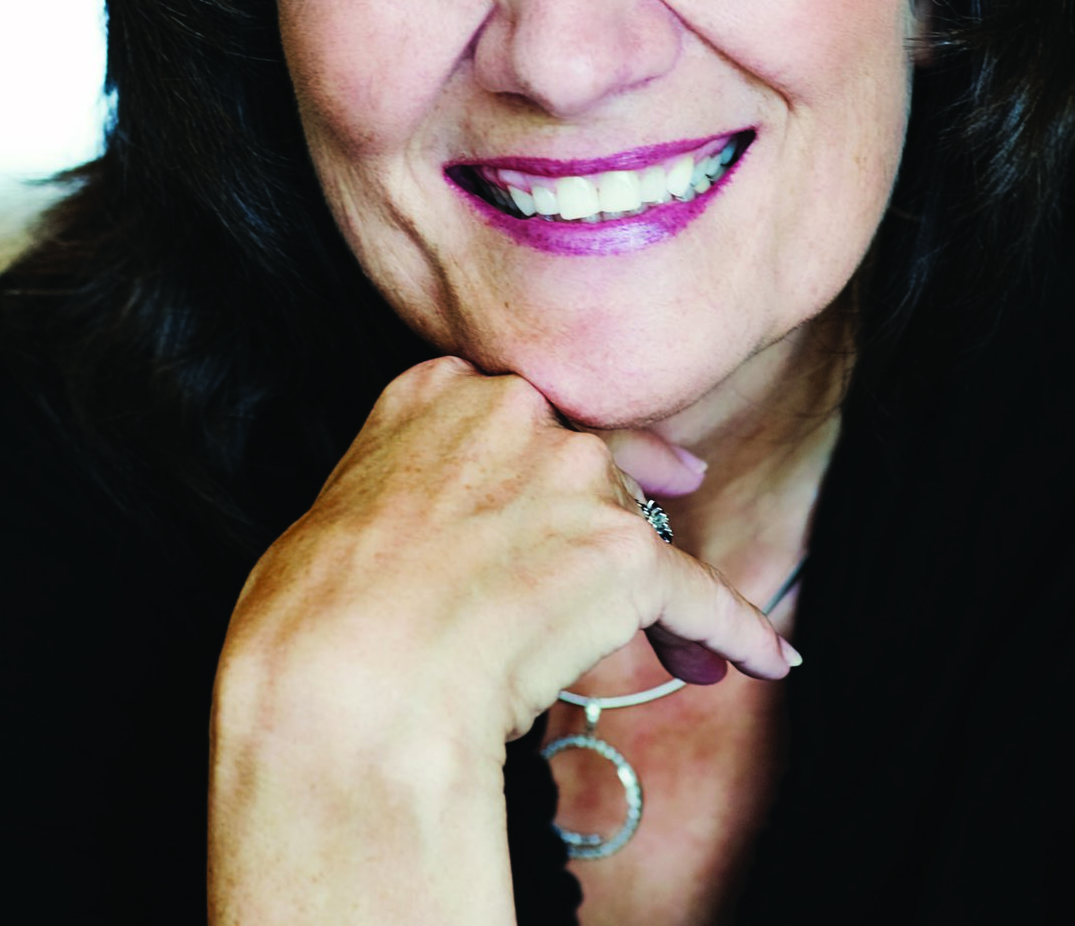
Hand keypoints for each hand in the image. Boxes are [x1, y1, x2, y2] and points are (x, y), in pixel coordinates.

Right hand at [207, 356, 794, 923]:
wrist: (345, 683)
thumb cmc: (310, 622)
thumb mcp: (335, 515)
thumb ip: (402, 495)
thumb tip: (431, 545)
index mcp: (429, 390)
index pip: (514, 416)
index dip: (543, 467)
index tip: (561, 490)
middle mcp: (510, 412)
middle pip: (588, 460)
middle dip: (608, 518)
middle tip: (624, 565)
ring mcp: (571, 475)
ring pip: (641, 528)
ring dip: (657, 592)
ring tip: (677, 657)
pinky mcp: (623, 554)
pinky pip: (698, 593)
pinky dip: (734, 630)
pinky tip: (765, 658)